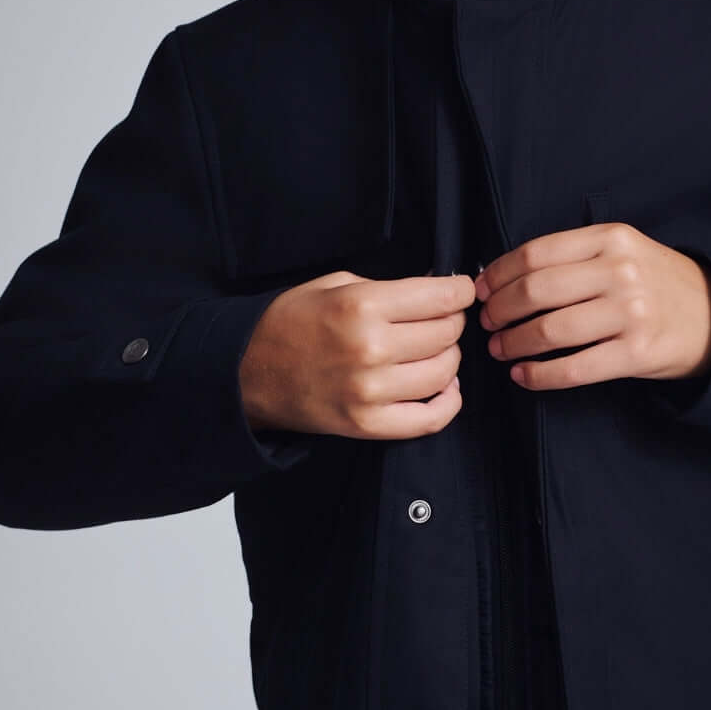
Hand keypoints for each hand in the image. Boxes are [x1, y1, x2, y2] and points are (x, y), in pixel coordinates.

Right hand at [239, 270, 476, 439]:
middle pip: (447, 334)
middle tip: (441, 319)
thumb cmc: (291, 322)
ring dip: (449, 358)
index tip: (462, 290)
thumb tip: (436, 290)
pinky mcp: (368, 425)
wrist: (248, 372)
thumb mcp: (334, 284)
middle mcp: (370, 348)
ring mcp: (371, 392)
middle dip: (452, 322)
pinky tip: (444, 388)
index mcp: (362, 306)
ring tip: (434, 351)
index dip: (461, 291)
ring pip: (445, 373)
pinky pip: (431, 419)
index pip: (441, 299)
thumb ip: (388, 288)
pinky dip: (448, 402)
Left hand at [475, 223, 710, 391]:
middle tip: (487, 323)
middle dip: (500, 311)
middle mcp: (621, 272)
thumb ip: (573, 257)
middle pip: (536, 291)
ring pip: (549, 331)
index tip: (480, 291)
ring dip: (513, 343)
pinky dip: (539, 375)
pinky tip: (523, 375)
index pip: (536, 254)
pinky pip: (574, 368)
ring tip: (499, 349)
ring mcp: (630, 313)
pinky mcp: (637, 353)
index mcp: (611, 239)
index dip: (499, 275)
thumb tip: (503, 276)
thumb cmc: (655, 284)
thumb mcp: (623, 251)